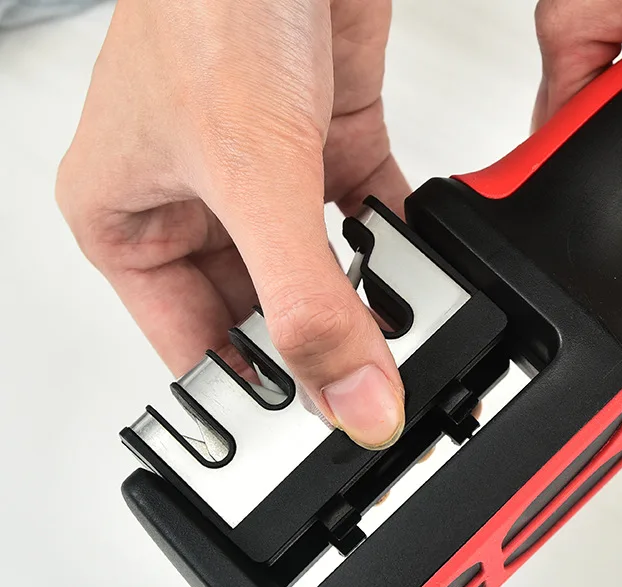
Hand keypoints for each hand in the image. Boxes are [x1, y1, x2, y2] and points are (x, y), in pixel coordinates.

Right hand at [57, 0, 408, 448]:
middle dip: (317, 355)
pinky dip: (398, 252)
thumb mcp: (252, 177)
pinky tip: (422, 277)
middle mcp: (195, 208)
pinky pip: (365, 226)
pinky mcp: (325, 150)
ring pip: (320, 277)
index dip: (251, 402)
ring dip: (362, 306)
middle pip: (263, 320)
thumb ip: (307, 298)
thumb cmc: (210, 2)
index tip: (309, 439)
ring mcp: (265, 182)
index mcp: (130, 224)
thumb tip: (348, 393)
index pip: (194, 350)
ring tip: (398, 338)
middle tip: (366, 391)